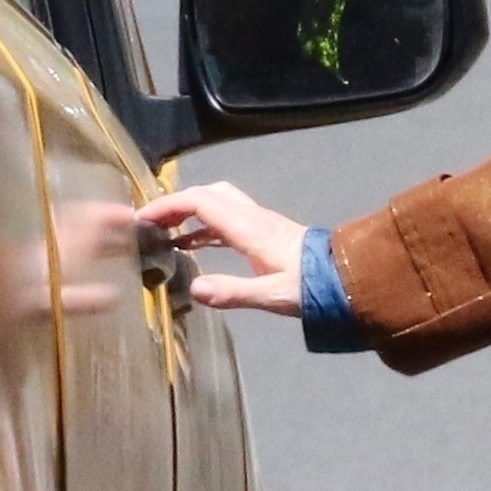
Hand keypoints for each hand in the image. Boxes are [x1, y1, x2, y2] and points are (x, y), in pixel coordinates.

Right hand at [147, 179, 306, 313]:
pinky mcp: (265, 234)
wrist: (347, 281)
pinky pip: (226, 222)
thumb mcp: (273, 295)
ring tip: (163, 232)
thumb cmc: (312, 288)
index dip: (169, 205)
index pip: (202, 202)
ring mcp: (260, 224)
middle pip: (208, 195)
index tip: (142, 218)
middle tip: (149, 222)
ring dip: (189, 212)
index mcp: (250, 227)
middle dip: (175, 203)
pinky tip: (190, 246)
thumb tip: (195, 289)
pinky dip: (203, 228)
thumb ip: (233, 292)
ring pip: (217, 204)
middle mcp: (252, 218)